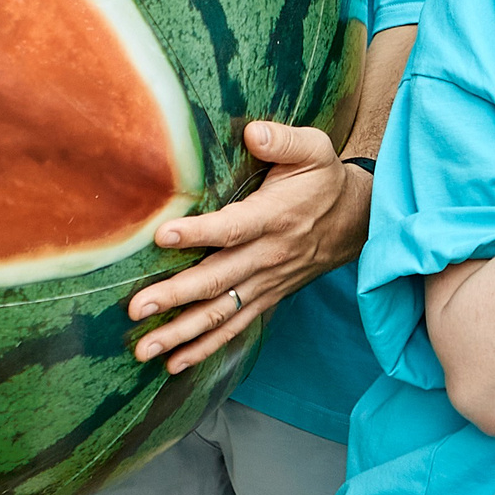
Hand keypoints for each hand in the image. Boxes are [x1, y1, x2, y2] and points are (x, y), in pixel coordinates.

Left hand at [126, 120, 368, 372]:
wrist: (357, 222)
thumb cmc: (324, 180)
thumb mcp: (314, 150)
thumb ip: (284, 140)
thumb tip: (252, 131)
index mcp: (275, 216)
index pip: (234, 228)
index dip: (199, 233)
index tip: (163, 236)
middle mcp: (268, 255)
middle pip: (217, 279)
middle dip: (175, 295)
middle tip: (137, 307)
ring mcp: (266, 282)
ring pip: (220, 312)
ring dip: (181, 332)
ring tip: (144, 348)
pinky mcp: (266, 298)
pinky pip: (233, 327)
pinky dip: (204, 348)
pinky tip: (174, 363)